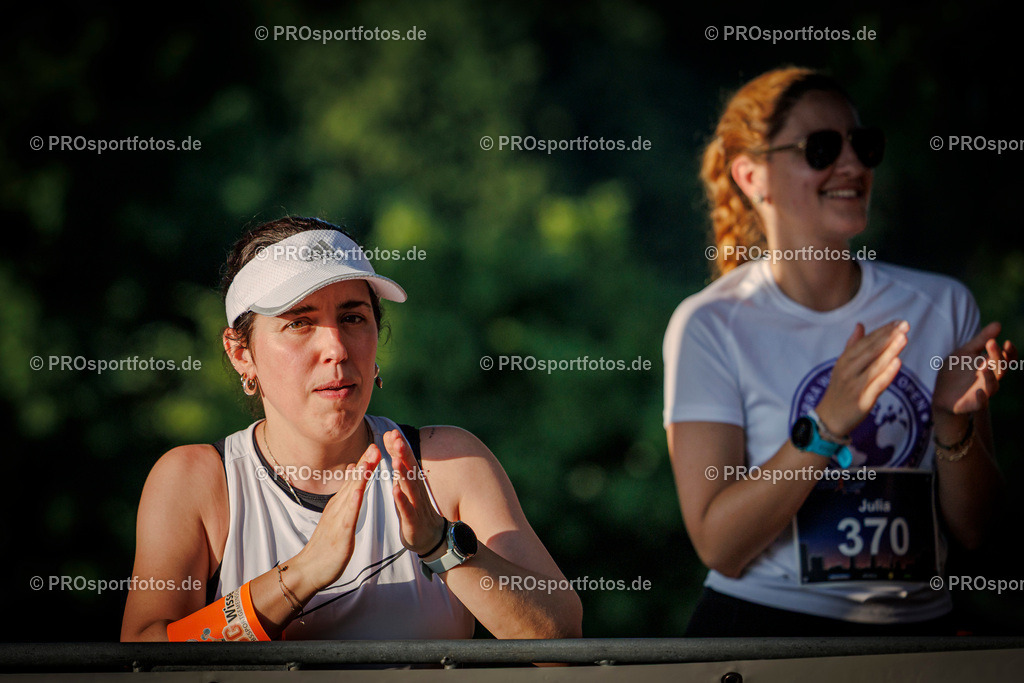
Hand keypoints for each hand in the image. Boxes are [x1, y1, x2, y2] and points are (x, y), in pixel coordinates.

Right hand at [292, 444, 381, 590]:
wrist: (310, 568)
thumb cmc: (326, 543)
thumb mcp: (338, 515)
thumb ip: (347, 494)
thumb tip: (354, 470)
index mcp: (340, 503)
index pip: (354, 479)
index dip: (365, 462)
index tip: (375, 445)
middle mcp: (338, 507)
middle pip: (353, 482)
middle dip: (365, 464)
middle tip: (375, 445)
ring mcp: (338, 519)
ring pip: (351, 495)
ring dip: (360, 478)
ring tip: (369, 462)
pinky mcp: (341, 534)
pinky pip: (348, 516)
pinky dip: (354, 503)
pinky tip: (360, 492)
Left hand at [383, 429, 445, 555]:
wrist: (430, 537)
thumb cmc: (414, 507)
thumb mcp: (405, 483)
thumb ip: (398, 461)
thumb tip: (390, 436)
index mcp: (414, 480)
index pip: (407, 460)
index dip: (400, 447)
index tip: (392, 432)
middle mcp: (417, 490)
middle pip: (411, 469)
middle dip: (403, 453)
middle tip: (396, 439)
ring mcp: (416, 505)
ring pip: (410, 487)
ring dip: (403, 473)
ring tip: (395, 460)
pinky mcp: (413, 521)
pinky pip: (407, 509)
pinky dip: (402, 499)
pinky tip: (395, 490)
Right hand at [815, 320, 908, 436]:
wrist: (830, 418)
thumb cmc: (840, 390)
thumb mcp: (842, 365)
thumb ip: (852, 345)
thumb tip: (860, 325)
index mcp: (844, 360)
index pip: (865, 342)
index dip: (881, 331)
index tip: (897, 322)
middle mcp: (848, 371)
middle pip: (870, 351)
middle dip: (888, 337)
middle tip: (904, 325)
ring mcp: (855, 385)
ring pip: (875, 365)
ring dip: (890, 351)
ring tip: (903, 338)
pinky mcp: (862, 400)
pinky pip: (877, 384)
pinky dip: (887, 373)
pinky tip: (897, 362)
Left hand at [934, 321, 1016, 415]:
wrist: (941, 393)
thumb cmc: (956, 371)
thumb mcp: (966, 352)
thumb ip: (981, 340)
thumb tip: (999, 323)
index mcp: (990, 366)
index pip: (1006, 359)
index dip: (1010, 352)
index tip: (1006, 342)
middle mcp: (989, 379)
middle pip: (1000, 369)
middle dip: (997, 357)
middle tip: (991, 344)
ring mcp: (982, 392)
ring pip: (993, 386)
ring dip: (990, 376)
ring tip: (984, 366)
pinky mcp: (971, 404)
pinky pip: (980, 404)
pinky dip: (982, 399)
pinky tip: (979, 391)